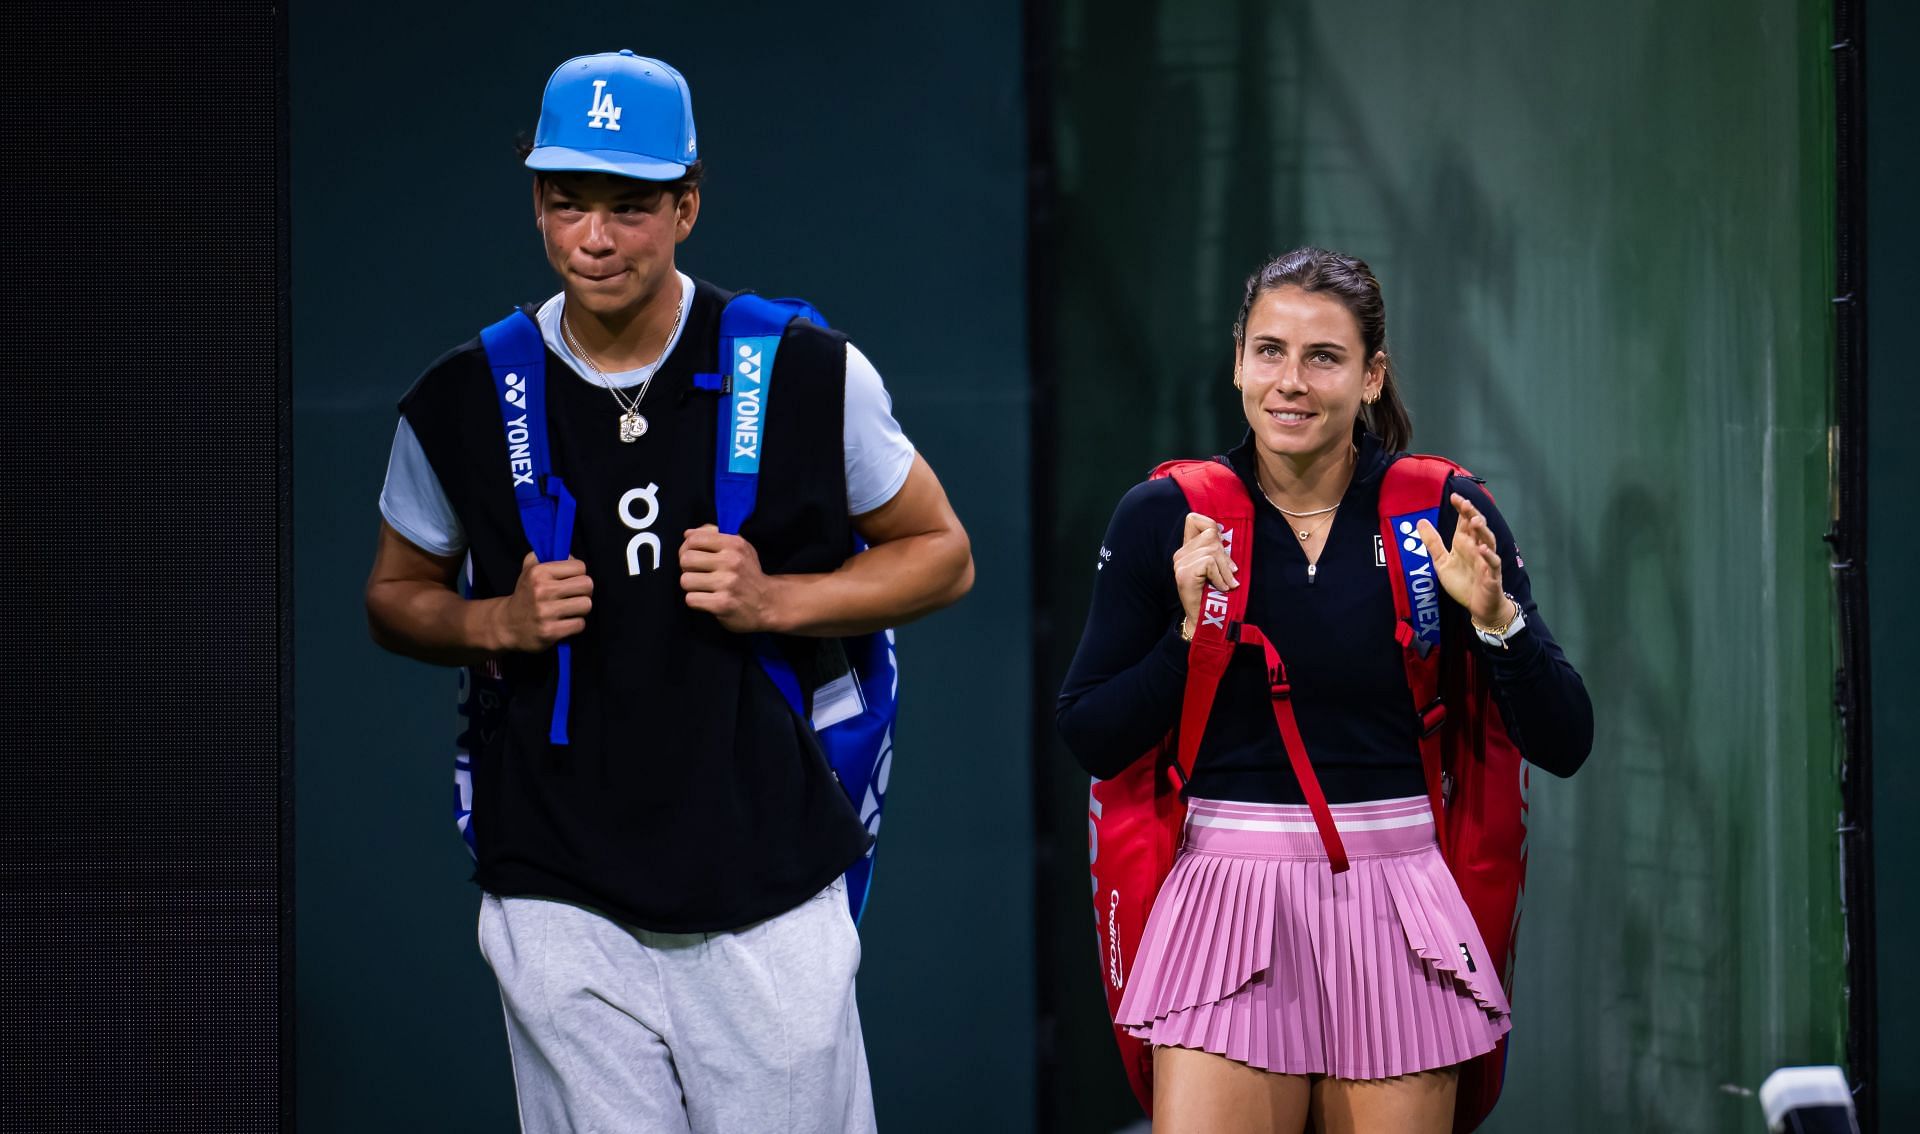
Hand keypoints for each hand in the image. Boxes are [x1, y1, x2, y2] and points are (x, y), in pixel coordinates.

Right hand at [494, 552, 592, 650]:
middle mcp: (542, 591)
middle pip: (587, 585)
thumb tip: (569, 554)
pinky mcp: (550, 632)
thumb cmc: (525, 594)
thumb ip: (547, 554)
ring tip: (568, 609)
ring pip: (586, 605)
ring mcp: (546, 612)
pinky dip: (575, 624)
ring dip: (580, 609)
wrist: (506, 625)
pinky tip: (563, 622)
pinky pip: (580, 624)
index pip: (580, 567)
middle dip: (584, 591)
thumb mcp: (529, 569)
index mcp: (538, 572)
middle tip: (573, 595)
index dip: (578, 574)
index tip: (570, 580)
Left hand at [680, 525, 779, 632]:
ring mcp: (727, 583)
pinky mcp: (722, 604)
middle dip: (687, 569)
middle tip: (698, 574)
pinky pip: (691, 599)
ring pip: (685, 580)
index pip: (694, 539)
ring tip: (704, 588)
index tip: (695, 557)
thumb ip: (714, 535)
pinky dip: (696, 601)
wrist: (767, 603)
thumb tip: (687, 534)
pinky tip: (708, 600)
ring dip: (691, 587)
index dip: (687, 548)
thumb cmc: (747, 573)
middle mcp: (732, 561)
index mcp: (734, 544)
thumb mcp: (739, 547)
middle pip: (686, 559)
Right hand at [1173, 511, 1237, 625]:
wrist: (1205, 621)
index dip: (1211, 525)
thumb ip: (1217, 550)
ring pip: (1212, 550)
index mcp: (1187, 549)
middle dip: (1225, 554)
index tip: (1221, 546)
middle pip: (1210, 535)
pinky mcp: (1184, 574)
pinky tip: (1221, 587)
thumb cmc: (1214, 594)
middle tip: (1230, 573)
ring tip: (1228, 583)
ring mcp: (1180, 564)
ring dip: (1225, 569)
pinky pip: (1210, 563)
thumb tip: (1225, 534)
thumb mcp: (1217, 567)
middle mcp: (1180, 554)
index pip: (1193, 519)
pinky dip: (1220, 576)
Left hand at [1413, 494, 1510, 626]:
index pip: (1465, 521)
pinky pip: (1493, 563)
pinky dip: (1489, 556)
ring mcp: (1487, 561)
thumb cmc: (1463, 582)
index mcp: (1465, 543)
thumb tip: (1421, 521)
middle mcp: (1478, 548)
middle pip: (1478, 527)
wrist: (1478, 606)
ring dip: (1482, 531)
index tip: (1454, 496)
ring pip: (1488, 541)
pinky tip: (1482, 549)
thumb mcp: (1441, 562)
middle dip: (1472, 514)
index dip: (1462, 509)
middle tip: (1465, 503)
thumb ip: (1432, 542)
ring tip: (1475, 521)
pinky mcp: (1492, 576)